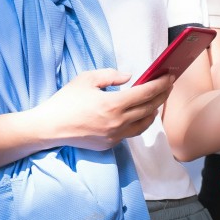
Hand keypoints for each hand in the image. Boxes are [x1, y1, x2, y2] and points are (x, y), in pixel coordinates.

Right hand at [30, 69, 173, 150]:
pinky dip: (139, 122)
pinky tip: (140, 114)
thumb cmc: (66, 100)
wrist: (49, 127)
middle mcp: (117, 122)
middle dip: (162, 95)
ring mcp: (114, 136)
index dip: (161, 83)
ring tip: (157, 100)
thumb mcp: (87, 79)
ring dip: (153, 111)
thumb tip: (130, 77)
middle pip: (149, 108)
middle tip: (168, 85)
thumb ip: (111, 75)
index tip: (169, 76)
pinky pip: (131, 132)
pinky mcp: (109, 144)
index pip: (146, 93)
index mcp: (113, 104)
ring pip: (144, 124)